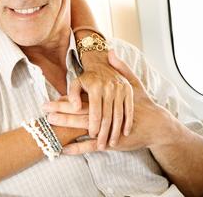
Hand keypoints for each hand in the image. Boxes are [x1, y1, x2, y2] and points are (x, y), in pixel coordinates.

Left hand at [47, 50, 175, 154]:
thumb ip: (121, 67)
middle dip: (62, 113)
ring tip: (51, 128)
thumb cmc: (143, 102)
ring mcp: (109, 128)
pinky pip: (92, 147)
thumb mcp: (133, 83)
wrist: (157, 124)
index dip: (66, 100)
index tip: (50, 100)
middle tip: (45, 113)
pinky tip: (64, 150)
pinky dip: (78, 148)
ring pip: (85, 128)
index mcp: (110, 97)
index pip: (84, 99)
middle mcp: (108, 112)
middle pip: (81, 112)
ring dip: (67, 129)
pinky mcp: (112, 141)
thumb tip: (111, 52)